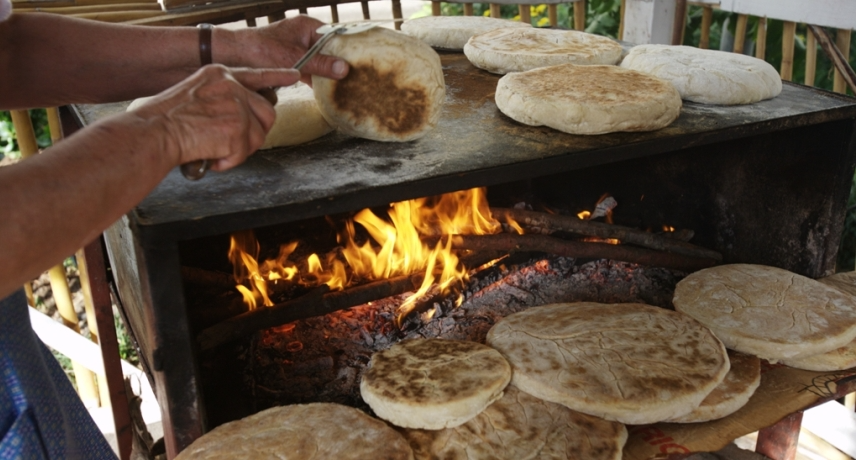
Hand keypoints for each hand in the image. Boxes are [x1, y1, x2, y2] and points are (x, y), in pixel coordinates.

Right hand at [128, 64, 300, 171]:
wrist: (152, 133)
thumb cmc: (161, 121)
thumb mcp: (193, 94)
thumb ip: (219, 99)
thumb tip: (237, 115)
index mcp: (219, 74)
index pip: (256, 74)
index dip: (276, 76)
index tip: (292, 75)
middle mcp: (232, 85)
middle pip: (267, 112)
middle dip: (255, 132)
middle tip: (233, 143)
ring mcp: (237, 106)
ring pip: (259, 135)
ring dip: (241, 149)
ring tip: (216, 150)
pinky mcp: (237, 128)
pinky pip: (245, 152)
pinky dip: (229, 161)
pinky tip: (211, 157)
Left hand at [220, 15, 348, 83]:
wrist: (232, 57)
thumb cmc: (259, 50)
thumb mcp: (293, 58)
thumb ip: (319, 64)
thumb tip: (345, 69)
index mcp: (308, 26)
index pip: (336, 36)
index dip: (349, 49)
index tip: (362, 62)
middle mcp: (305, 35)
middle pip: (330, 50)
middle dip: (340, 64)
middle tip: (356, 78)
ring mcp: (299, 49)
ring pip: (321, 62)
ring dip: (328, 74)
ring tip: (346, 87)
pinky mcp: (292, 62)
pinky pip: (311, 70)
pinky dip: (317, 80)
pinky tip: (327, 91)